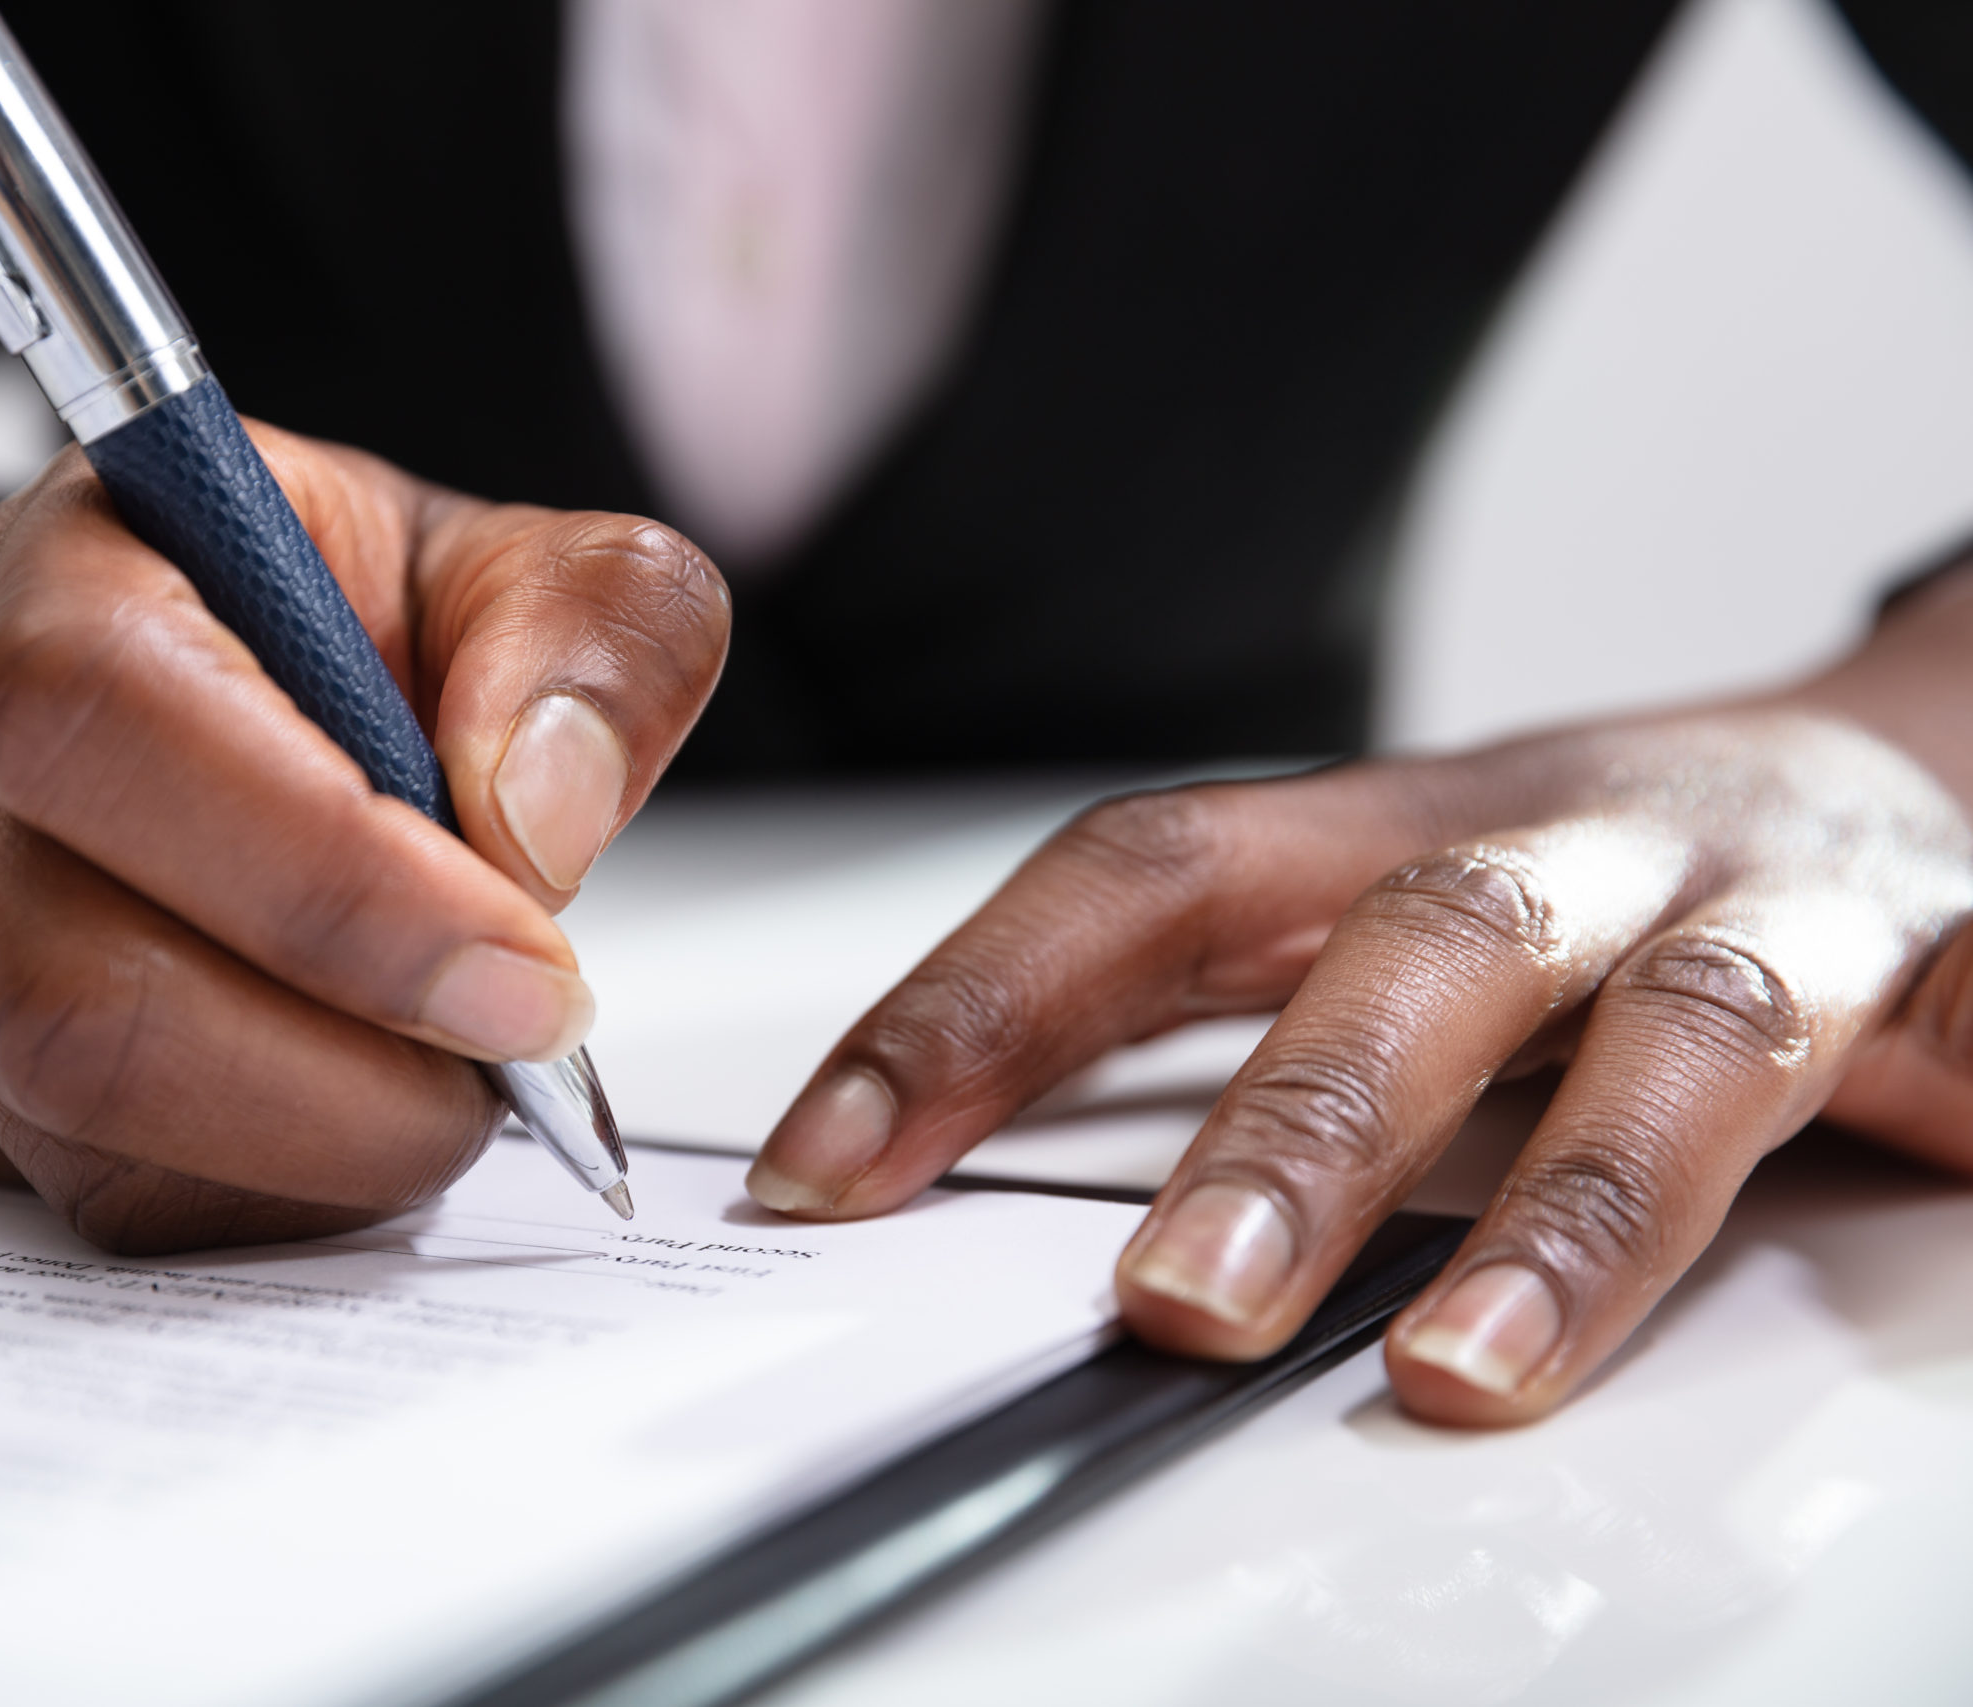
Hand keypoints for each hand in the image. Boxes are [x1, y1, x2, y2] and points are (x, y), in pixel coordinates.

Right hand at [0, 420, 725, 1253]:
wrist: (180, 660)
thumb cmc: (337, 613)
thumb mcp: (510, 565)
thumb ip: (590, 634)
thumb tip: (538, 820)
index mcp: (63, 568)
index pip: (115, 720)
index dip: (337, 887)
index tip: (528, 981)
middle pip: (70, 996)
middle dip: (345, 1087)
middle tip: (508, 1066)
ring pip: (79, 1138)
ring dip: (319, 1156)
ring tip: (433, 1074)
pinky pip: (76, 1199)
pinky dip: (258, 1192)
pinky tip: (336, 1106)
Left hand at [746, 574, 1972, 1425]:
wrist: (1886, 768)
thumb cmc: (1583, 880)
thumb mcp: (1384, 918)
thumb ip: (1215, 1025)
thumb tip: (921, 1172)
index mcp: (1385, 827)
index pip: (1142, 878)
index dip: (978, 1006)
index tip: (829, 1166)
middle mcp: (1571, 843)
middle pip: (1417, 948)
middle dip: (1291, 1131)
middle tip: (1167, 1305)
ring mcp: (1770, 910)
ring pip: (1678, 1043)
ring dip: (1570, 1214)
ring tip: (1461, 1378)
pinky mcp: (1963, 972)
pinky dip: (1968, 1109)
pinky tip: (1940, 1183)